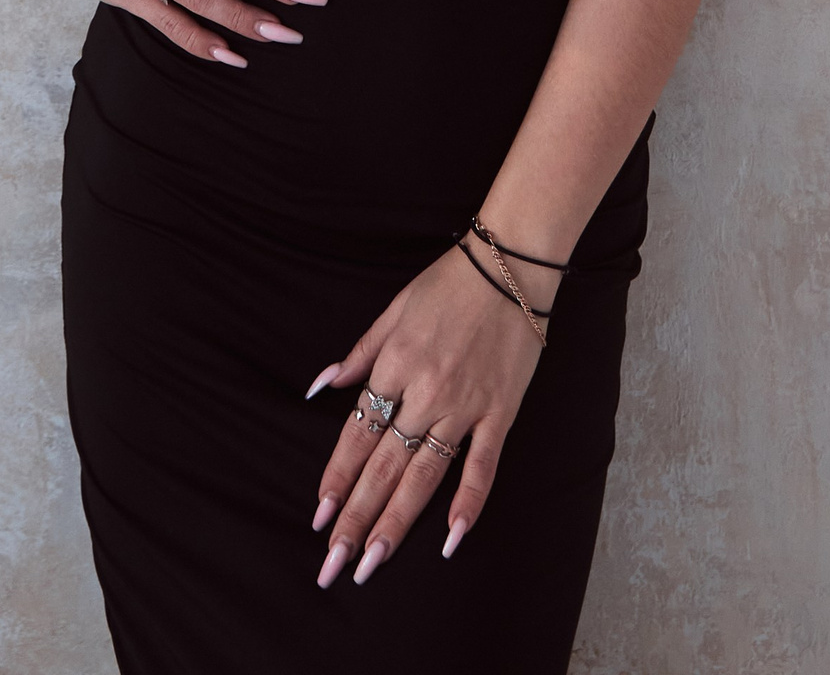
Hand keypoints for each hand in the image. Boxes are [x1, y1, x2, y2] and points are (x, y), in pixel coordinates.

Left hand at [303, 241, 548, 584]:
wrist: (510, 266)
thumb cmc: (448, 283)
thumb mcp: (394, 309)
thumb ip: (359, 353)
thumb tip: (320, 386)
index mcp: (395, 366)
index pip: (358, 434)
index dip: (337, 478)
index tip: (318, 517)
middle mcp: (425, 393)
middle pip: (383, 467)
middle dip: (356, 519)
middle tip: (333, 564)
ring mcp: (464, 407)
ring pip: (424, 476)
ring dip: (396, 523)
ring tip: (372, 562)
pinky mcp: (500, 413)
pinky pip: (482, 466)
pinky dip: (469, 503)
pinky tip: (451, 539)